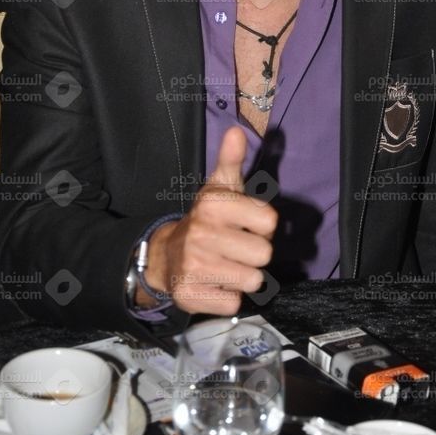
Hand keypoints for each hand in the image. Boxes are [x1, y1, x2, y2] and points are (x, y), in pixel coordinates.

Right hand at [142, 127, 277, 314]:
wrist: (165, 255)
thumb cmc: (205, 220)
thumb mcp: (219, 188)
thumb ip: (231, 160)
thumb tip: (237, 131)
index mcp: (213, 204)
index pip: (270, 222)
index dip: (262, 226)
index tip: (245, 224)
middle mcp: (202, 233)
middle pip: (264, 254)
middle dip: (253, 254)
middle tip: (234, 248)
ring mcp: (194, 265)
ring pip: (252, 280)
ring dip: (242, 277)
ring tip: (225, 265)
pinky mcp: (190, 295)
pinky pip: (233, 303)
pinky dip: (226, 297)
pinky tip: (213, 283)